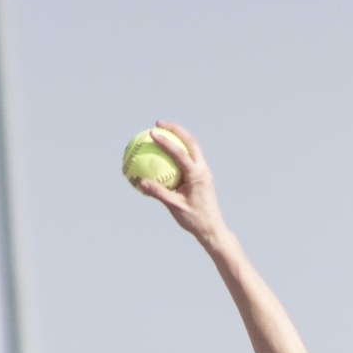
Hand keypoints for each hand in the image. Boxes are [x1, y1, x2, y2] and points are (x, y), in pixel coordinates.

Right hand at [135, 121, 228, 248]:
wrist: (212, 228)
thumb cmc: (194, 219)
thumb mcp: (175, 207)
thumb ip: (158, 193)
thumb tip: (141, 183)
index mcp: (197, 175)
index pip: (180, 153)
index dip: (166, 141)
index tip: (152, 133)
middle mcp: (203, 170)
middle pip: (190, 141)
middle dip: (175, 129)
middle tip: (158, 124)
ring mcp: (204, 171)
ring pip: (192, 147)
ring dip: (178, 137)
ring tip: (162, 131)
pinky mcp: (201, 175)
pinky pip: (189, 158)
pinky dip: (178, 151)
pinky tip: (165, 153)